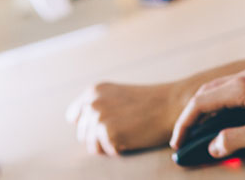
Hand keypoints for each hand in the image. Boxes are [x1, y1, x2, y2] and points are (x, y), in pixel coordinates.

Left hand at [66, 80, 192, 155]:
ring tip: (128, 134)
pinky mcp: (108, 133)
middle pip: (83, 134)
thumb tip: (79, 125)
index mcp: (92, 91)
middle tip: (123, 129)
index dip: (88, 125)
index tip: (105, 125)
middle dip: (99, 137)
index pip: (74, 116)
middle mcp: (92, 103)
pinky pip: (107, 152)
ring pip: (92, 146)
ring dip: (108, 145)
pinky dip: (119, 150)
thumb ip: (98, 105)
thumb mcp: (116, 96)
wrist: (171, 105)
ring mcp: (99, 118)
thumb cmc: (147, 104)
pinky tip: (132, 138)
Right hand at [170, 68, 244, 158]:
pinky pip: (233, 91)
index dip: (185, 124)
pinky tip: (226, 120)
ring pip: (219, 91)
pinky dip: (221, 106)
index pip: (201, 103)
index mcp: (241, 87)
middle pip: (206, 94)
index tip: (178, 142)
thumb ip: (234, 140)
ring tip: (201, 132)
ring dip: (206, 111)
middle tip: (184, 138)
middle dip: (192, 116)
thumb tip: (214, 147)